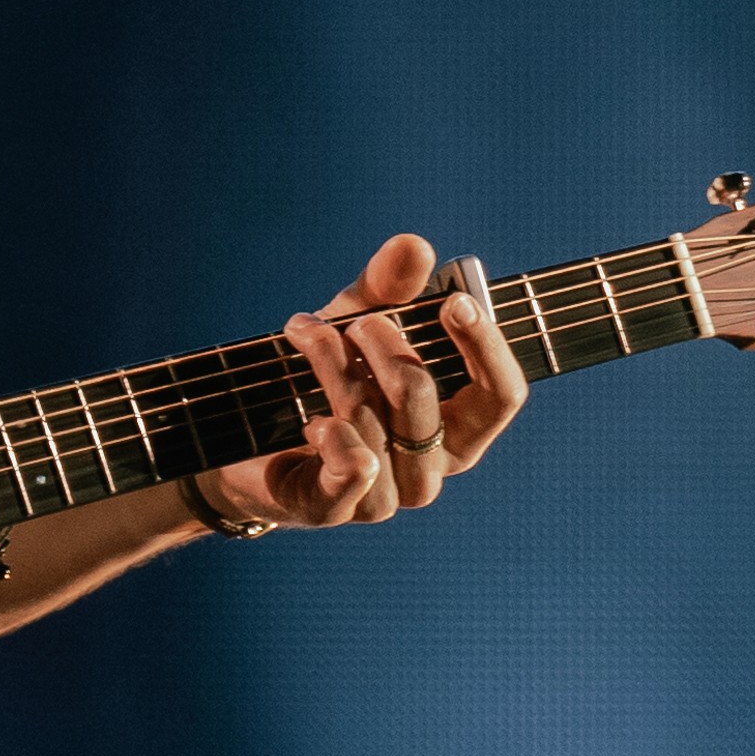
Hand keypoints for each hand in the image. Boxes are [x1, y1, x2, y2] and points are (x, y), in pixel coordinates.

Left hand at [200, 227, 523, 535]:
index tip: (453, 302)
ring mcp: (387, 494)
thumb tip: (414, 247)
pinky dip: (336, 438)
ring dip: (334, 368)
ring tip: (307, 334)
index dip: (485, 346)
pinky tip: (314, 419)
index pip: (503, 395)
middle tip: (354, 320)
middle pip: (424, 397)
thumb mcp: (358, 317)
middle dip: (384, 344)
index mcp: (459, 424)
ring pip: (374, 424)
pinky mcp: (336, 508)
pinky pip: (352, 475)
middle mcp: (432, 464)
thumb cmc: (326, 371)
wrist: (251, 427)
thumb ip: (390, 286)